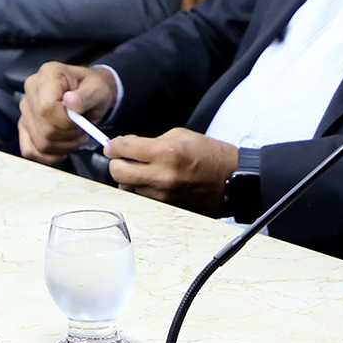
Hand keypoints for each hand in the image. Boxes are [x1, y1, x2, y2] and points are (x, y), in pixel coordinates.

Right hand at [19, 62, 116, 162]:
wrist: (90, 93)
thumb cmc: (93, 88)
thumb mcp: (98, 89)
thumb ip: (86, 96)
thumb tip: (71, 102)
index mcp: (48, 75)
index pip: (47, 108)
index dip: (66, 123)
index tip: (81, 123)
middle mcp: (32, 90)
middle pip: (44, 129)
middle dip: (69, 137)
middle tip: (83, 131)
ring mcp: (25, 109)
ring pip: (40, 143)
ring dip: (64, 147)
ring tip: (76, 135)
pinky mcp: (24, 125)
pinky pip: (30, 150)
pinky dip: (49, 155)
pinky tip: (62, 146)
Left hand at [104, 128, 236, 213]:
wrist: (231, 179)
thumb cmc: (209, 155)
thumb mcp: (180, 135)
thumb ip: (151, 141)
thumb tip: (128, 148)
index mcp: (165, 152)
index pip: (124, 148)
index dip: (113, 146)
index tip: (111, 146)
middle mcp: (162, 176)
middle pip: (118, 173)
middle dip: (116, 163)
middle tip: (121, 158)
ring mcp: (164, 195)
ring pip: (128, 188)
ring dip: (129, 178)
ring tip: (142, 170)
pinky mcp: (167, 207)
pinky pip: (142, 198)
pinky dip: (142, 189)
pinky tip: (152, 181)